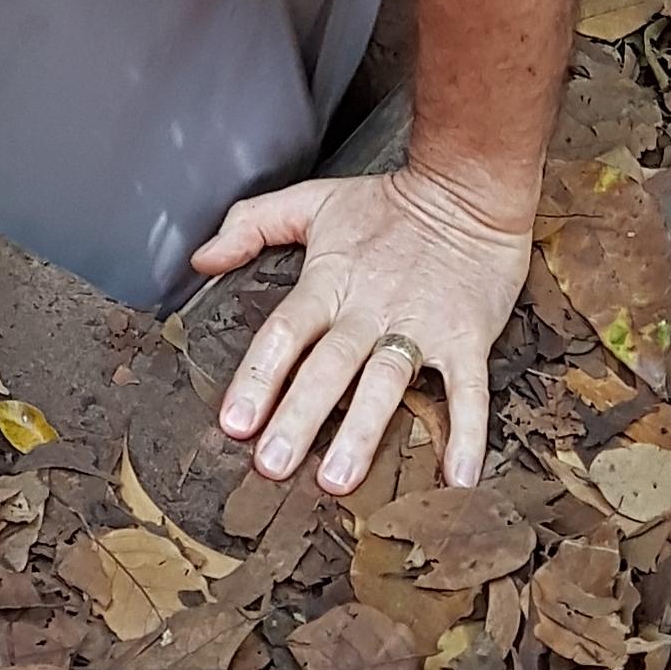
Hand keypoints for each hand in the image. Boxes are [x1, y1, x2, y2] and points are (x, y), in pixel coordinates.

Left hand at [194, 164, 537, 493]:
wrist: (468, 190)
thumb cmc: (389, 204)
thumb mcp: (313, 201)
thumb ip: (252, 225)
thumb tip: (201, 259)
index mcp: (330, 281)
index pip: (285, 331)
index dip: (258, 376)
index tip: (236, 422)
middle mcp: (370, 309)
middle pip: (329, 366)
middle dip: (300, 416)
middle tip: (274, 464)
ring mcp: (420, 326)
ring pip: (387, 382)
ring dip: (363, 432)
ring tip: (340, 480)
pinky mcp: (467, 337)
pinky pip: (468, 390)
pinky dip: (467, 433)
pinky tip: (458, 477)